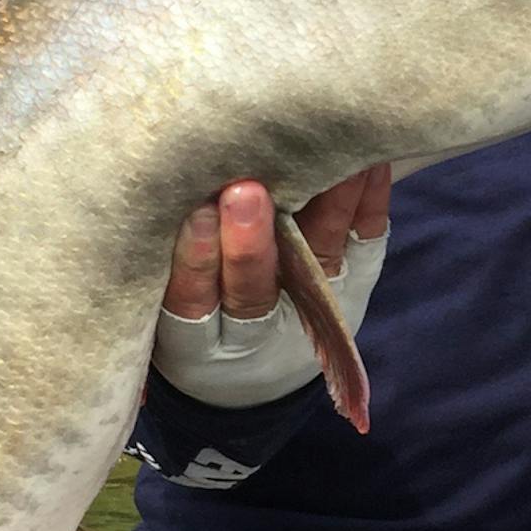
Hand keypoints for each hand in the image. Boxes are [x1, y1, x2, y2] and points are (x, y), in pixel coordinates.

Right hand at [161, 167, 392, 320]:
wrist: (253, 365)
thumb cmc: (191, 313)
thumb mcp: (162, 303)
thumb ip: (165, 253)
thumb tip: (171, 177)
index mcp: (194, 343)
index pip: (190, 302)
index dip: (194, 261)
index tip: (195, 214)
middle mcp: (256, 331)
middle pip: (252, 290)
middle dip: (250, 242)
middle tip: (244, 190)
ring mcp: (310, 310)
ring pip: (318, 261)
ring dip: (327, 209)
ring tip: (328, 165)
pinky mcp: (353, 286)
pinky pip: (364, 244)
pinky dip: (368, 203)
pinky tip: (369, 164)